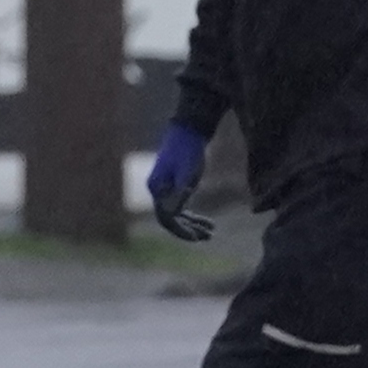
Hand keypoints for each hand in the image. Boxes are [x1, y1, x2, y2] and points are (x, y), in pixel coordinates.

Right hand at [146, 121, 217, 243]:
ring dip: (193, 225)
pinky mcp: (175, 186)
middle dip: (189, 230)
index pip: (166, 218)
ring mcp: (166, 189)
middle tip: (208, 236)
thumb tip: (171, 214)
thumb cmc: (187, 150)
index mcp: (157, 188)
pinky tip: (208, 223)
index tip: (197, 238)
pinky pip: (181, 207)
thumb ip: (179, 193)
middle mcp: (158, 191)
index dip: (181, 231)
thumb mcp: (187, 173)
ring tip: (211, 232)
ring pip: (177, 215)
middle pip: (171, 219)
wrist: (189, 130)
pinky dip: (193, 216)